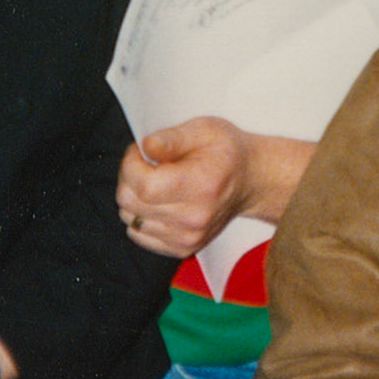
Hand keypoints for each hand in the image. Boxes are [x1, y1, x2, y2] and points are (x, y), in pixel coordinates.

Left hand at [116, 118, 313, 257]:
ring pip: (130, 218)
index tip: (140, 151)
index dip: (130, 165)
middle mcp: (193, 219)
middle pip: (130, 204)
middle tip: (145, 162)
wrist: (250, 182)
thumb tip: (145, 147)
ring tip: (154, 180)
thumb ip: (172, 138)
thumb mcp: (203, 130)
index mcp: (200, 187)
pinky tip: (158, 200)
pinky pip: (138, 234)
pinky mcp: (182, 248)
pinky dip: (140, 215)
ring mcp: (187, 238)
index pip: (144, 186)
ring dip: (133, 196)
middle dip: (128, 177)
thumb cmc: (226, 152)